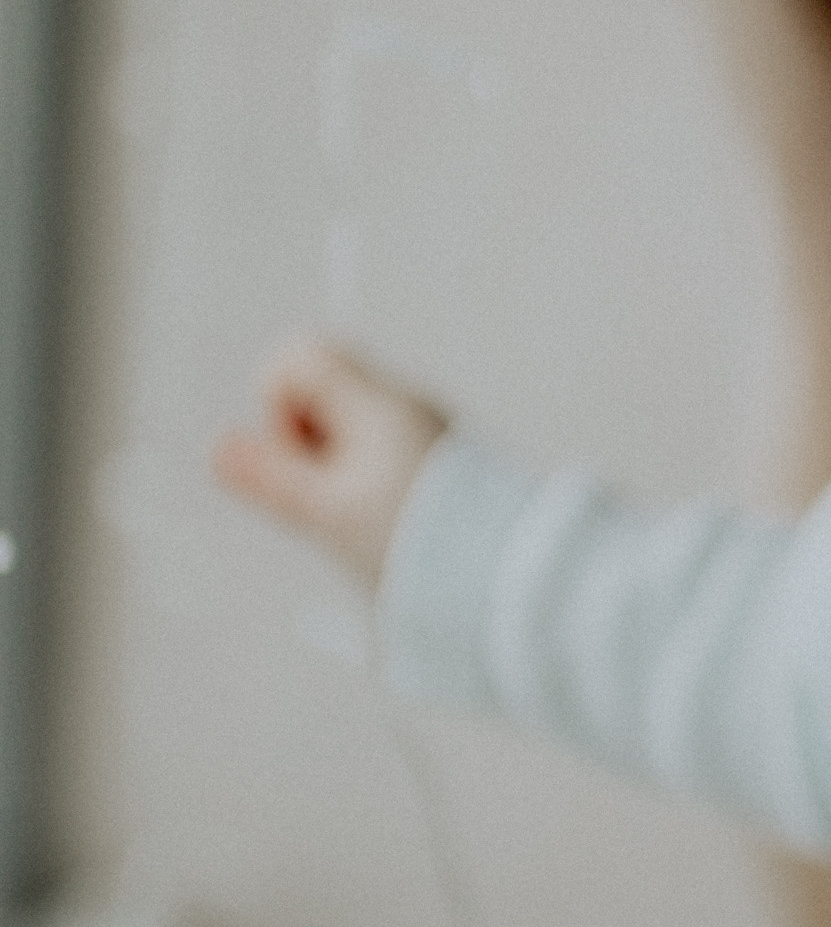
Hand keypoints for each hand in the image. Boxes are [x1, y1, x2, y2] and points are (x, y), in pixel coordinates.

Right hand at [213, 334, 449, 589]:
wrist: (511, 574)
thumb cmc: (421, 544)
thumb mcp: (331, 514)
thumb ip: (272, 479)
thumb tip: (222, 450)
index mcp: (378, 401)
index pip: (301, 352)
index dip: (277, 402)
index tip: (300, 457)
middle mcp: (407, 402)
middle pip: (325, 389)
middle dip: (308, 440)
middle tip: (330, 492)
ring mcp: (428, 427)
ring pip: (354, 424)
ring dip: (339, 465)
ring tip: (361, 514)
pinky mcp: (443, 458)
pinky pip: (386, 449)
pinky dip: (370, 478)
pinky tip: (386, 521)